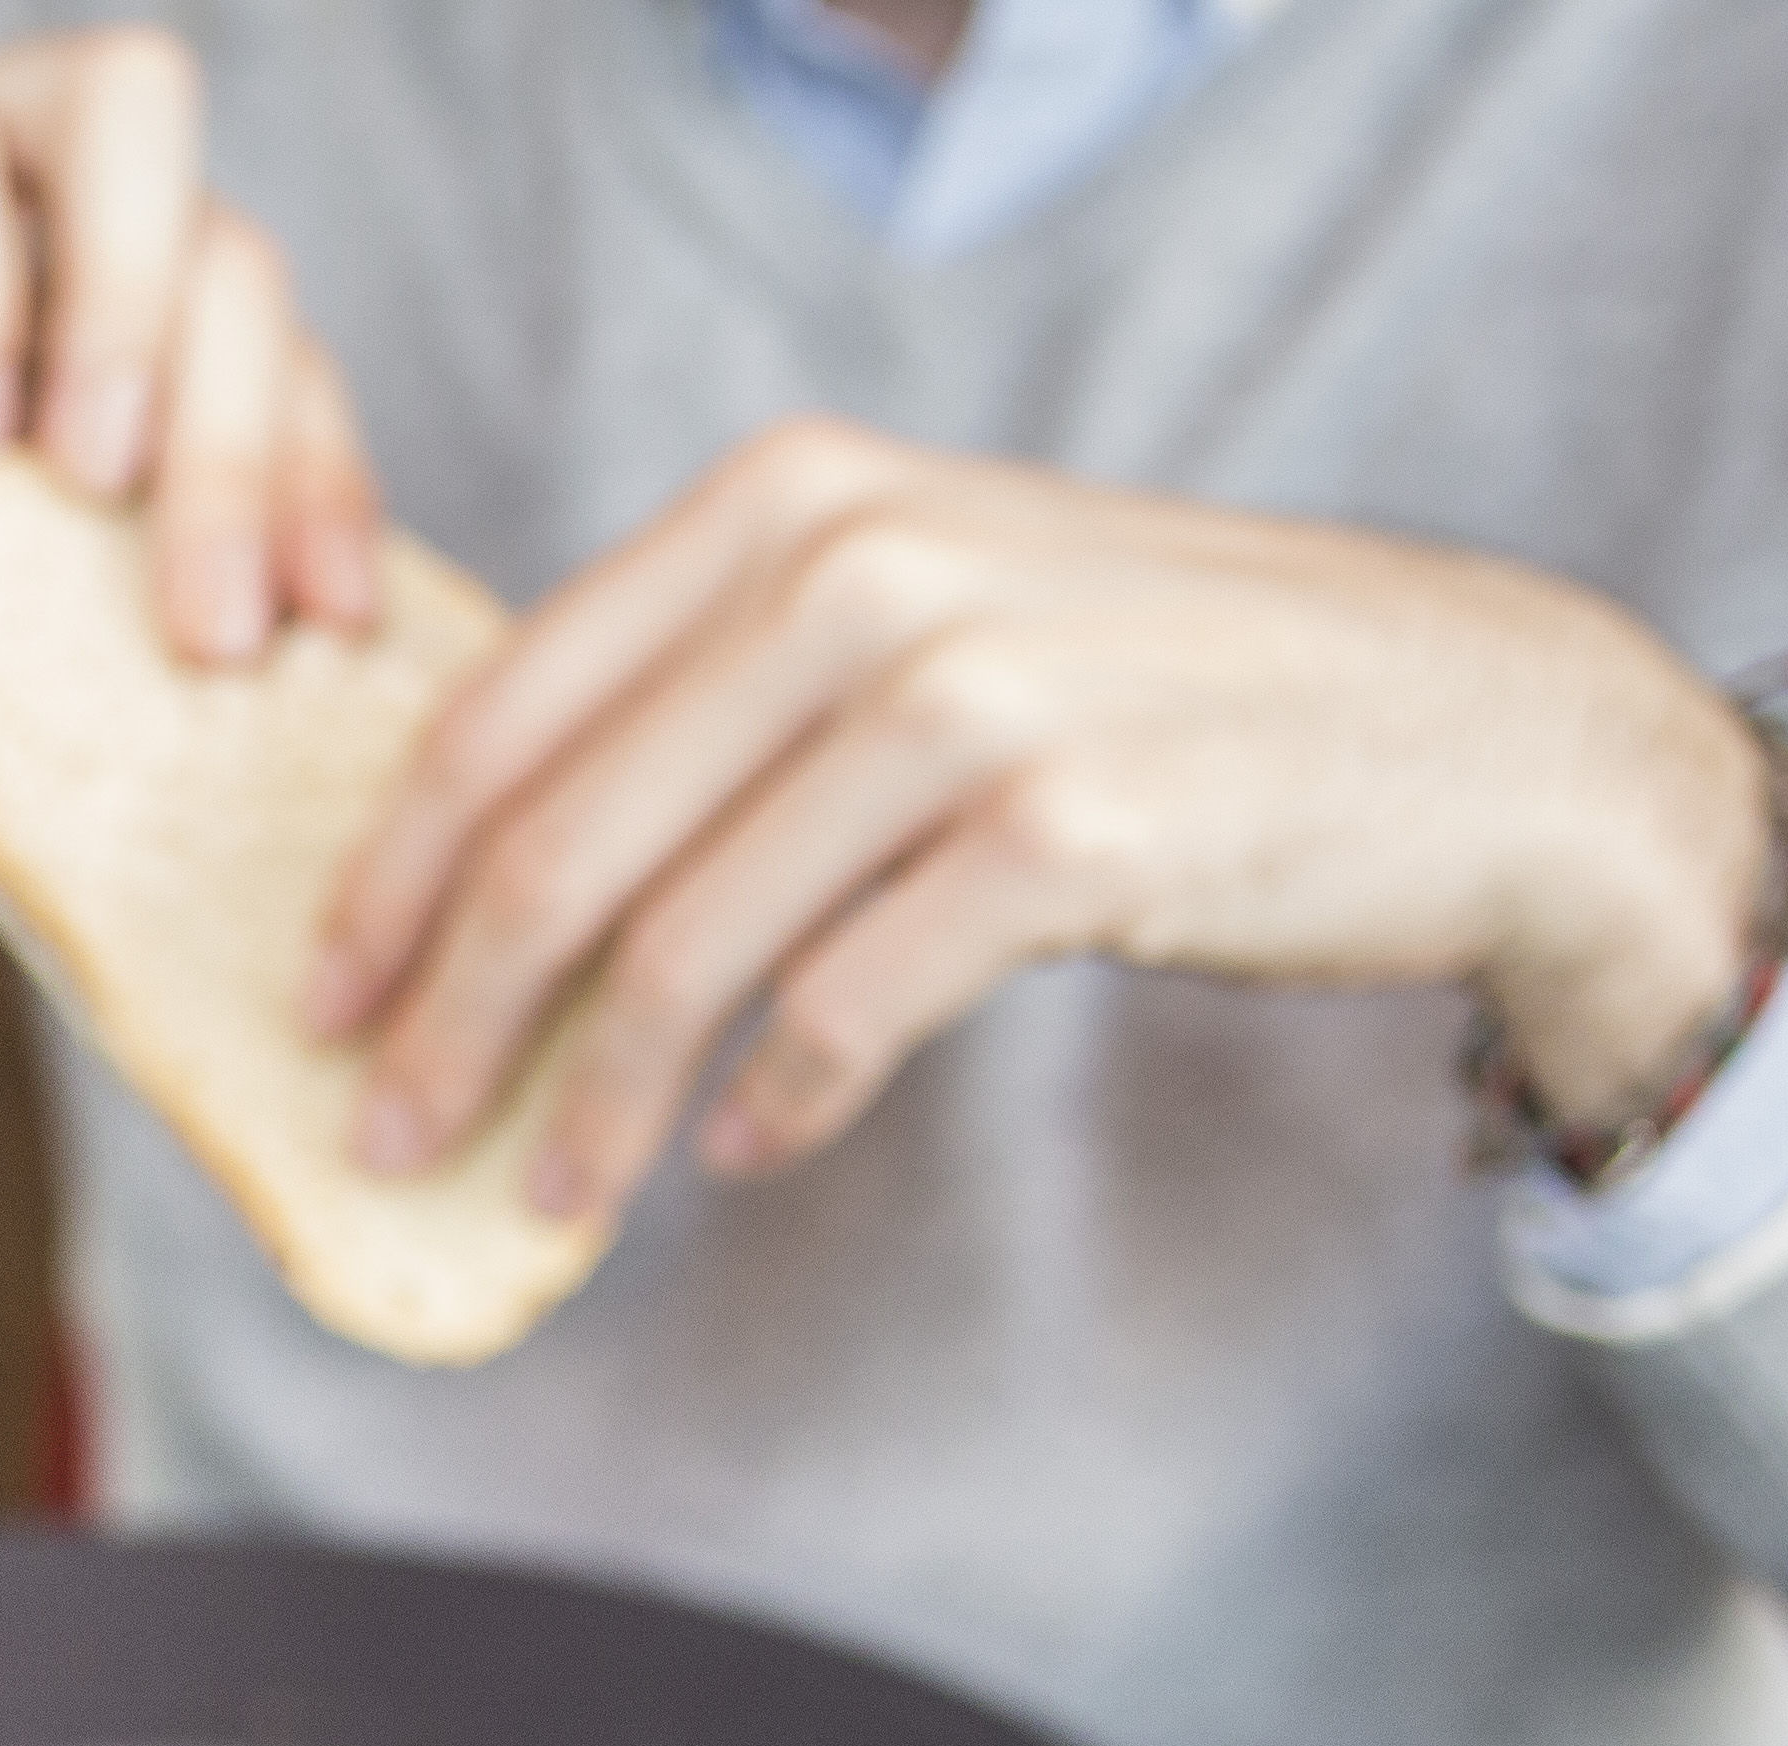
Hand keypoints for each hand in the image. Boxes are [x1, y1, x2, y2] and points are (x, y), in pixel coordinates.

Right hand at [0, 24, 378, 863]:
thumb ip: (125, 587)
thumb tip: (309, 673)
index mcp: (104, 314)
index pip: (276, 337)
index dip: (325, 471)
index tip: (326, 623)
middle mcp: (31, 210)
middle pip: (228, 237)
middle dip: (244, 439)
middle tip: (209, 618)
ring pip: (117, 114)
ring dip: (136, 313)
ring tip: (90, 487)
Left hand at [309, 420, 1775, 1219]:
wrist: (1465, 728)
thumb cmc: (1157, 694)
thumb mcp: (921, 614)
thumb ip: (724, 686)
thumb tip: (493, 859)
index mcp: (788, 504)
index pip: (504, 714)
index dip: (385, 881)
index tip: (322, 1005)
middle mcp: (862, 568)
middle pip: (558, 844)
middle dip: (447, 1017)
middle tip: (381, 1139)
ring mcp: (971, 691)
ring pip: (681, 947)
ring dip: (589, 1102)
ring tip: (545, 1200)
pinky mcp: (1071, 826)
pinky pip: (845, 1006)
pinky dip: (773, 1101)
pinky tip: (740, 1153)